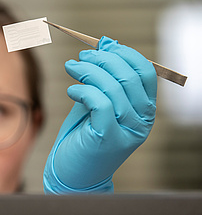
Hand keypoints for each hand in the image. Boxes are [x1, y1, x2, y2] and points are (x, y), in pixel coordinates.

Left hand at [43, 36, 156, 193]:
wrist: (73, 171)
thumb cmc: (85, 133)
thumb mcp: (97, 100)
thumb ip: (103, 77)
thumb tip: (106, 43)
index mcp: (145, 109)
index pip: (145, 72)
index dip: (124, 53)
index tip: (102, 46)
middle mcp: (142, 121)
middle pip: (128, 76)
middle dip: (102, 59)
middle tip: (81, 57)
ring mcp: (127, 131)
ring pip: (112, 87)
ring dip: (87, 71)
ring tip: (71, 67)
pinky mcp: (107, 138)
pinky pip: (99, 103)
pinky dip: (83, 90)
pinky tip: (71, 90)